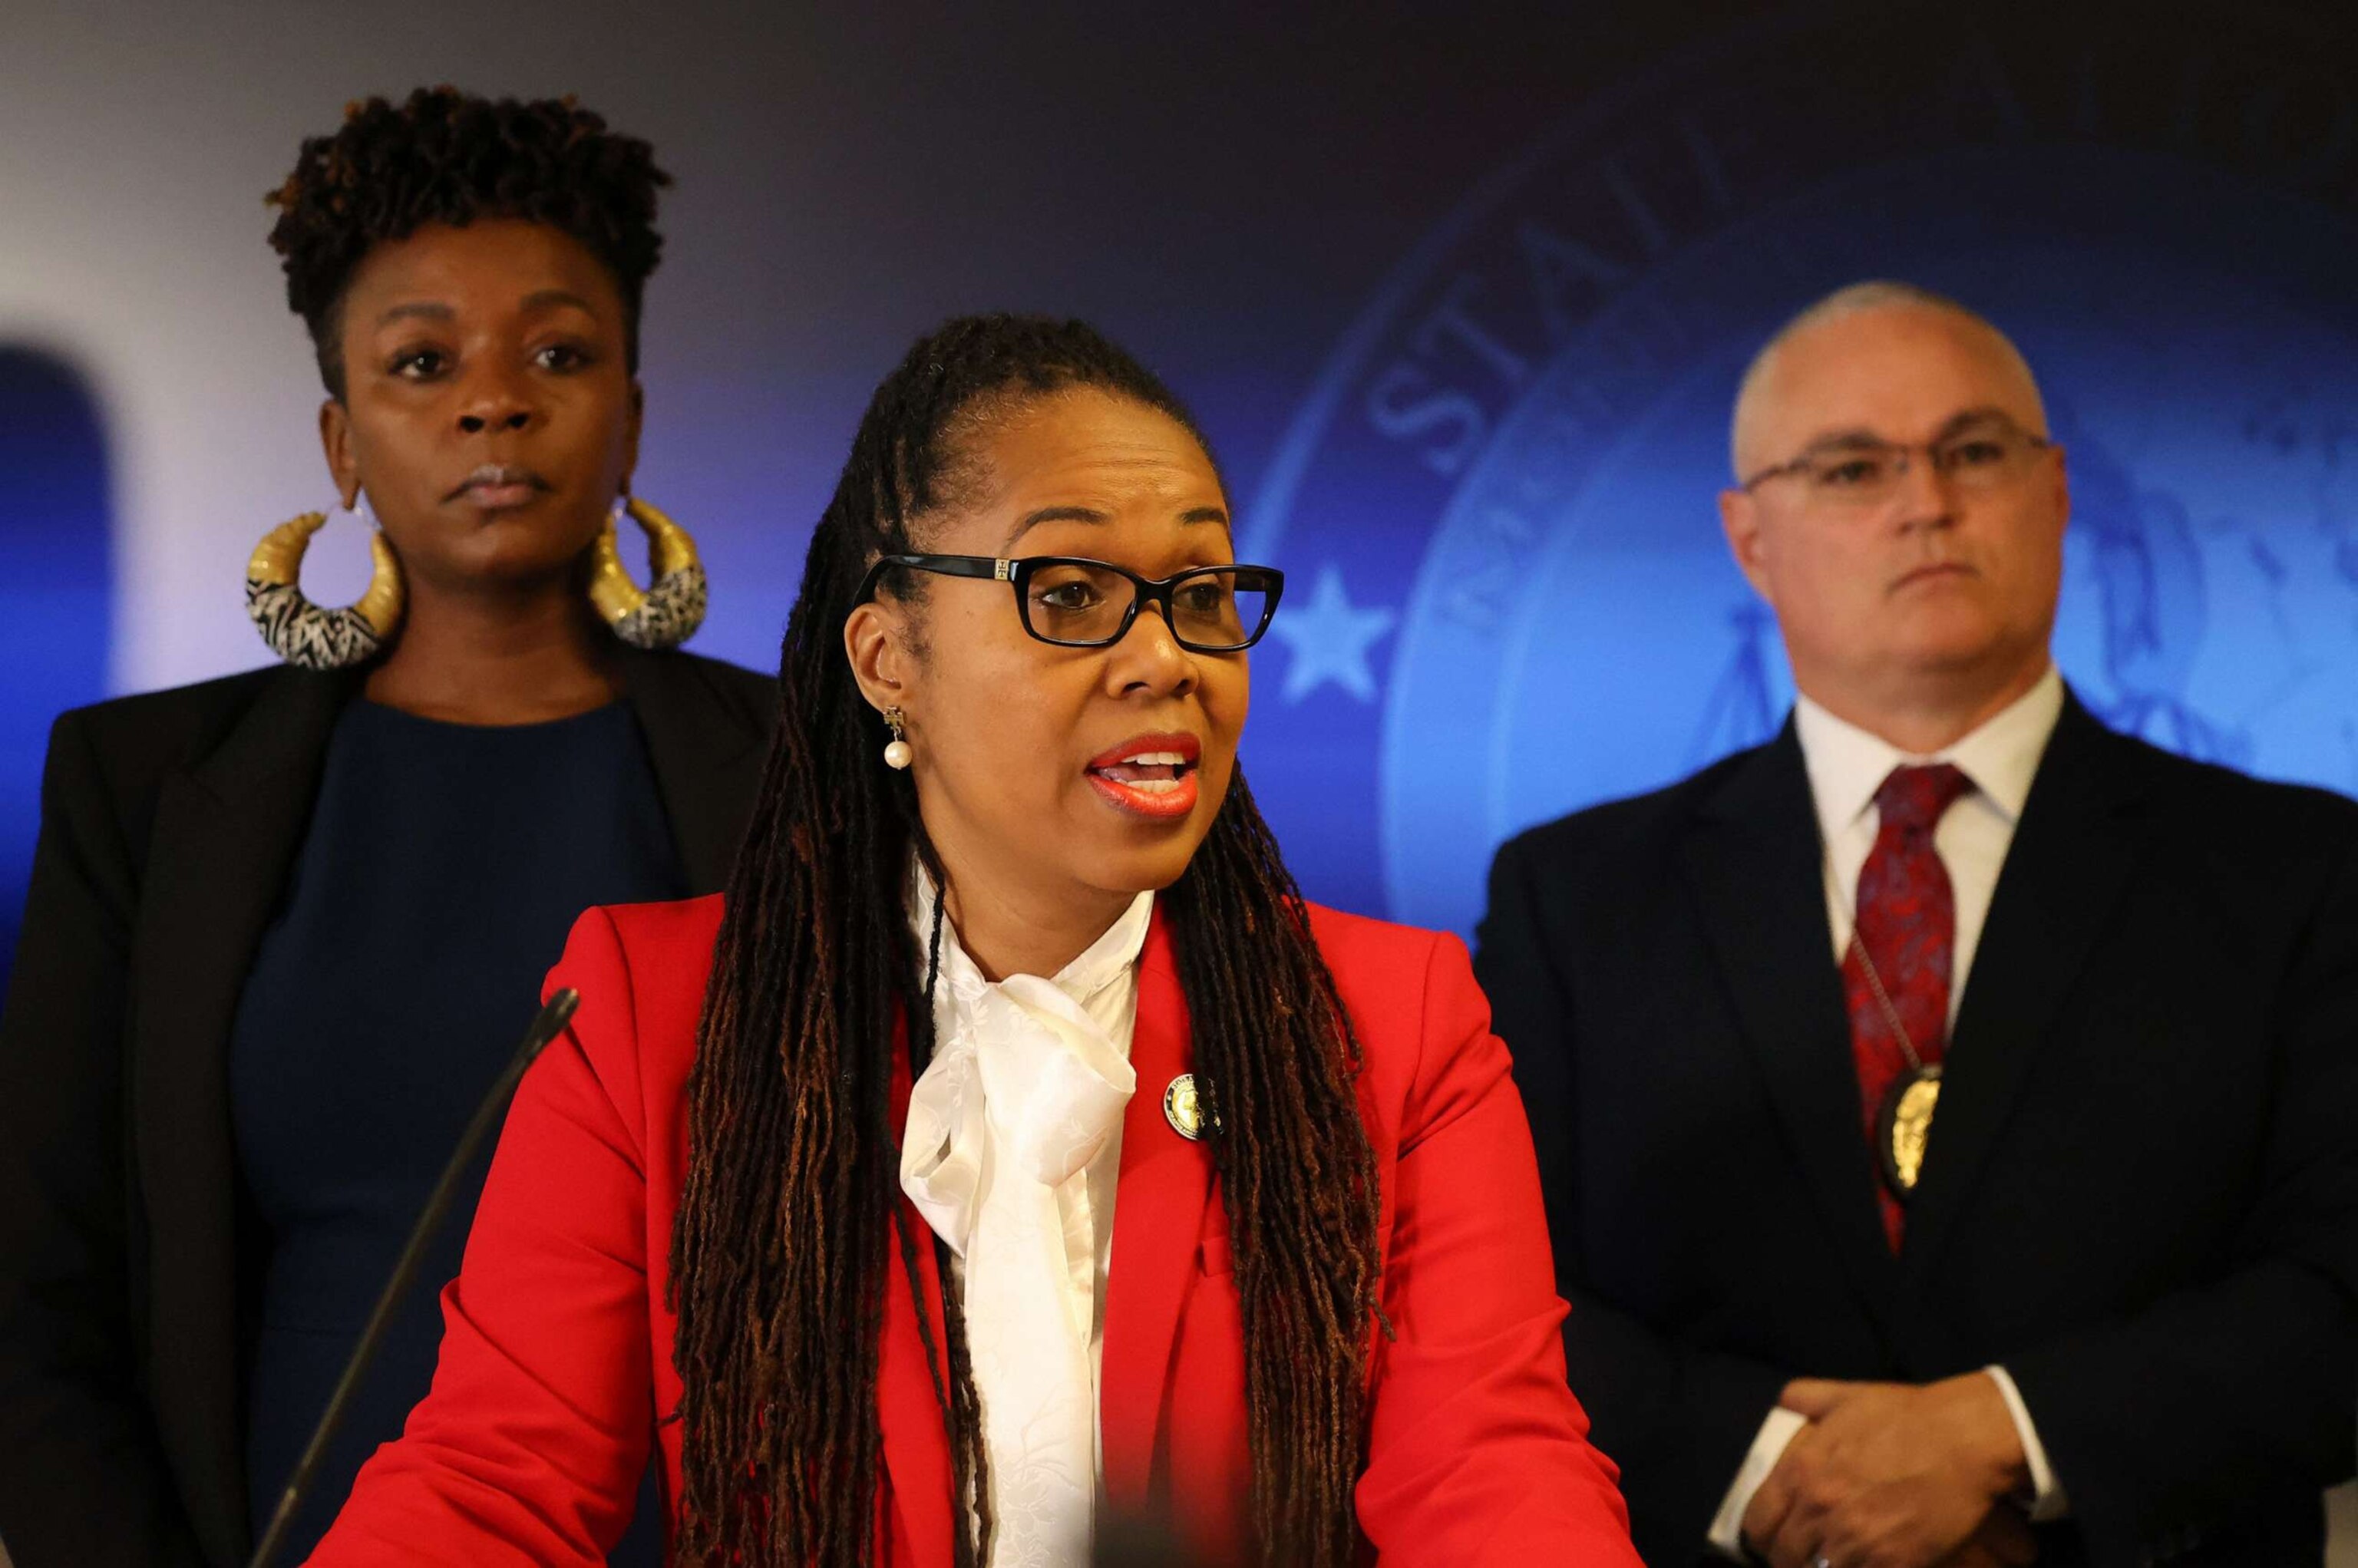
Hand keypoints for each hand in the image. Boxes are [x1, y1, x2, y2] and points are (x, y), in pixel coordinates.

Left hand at [1741, 1374, 2028, 1567]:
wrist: (1964, 1440)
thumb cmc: (1908, 1415)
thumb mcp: (1847, 1396)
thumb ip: (1806, 1397)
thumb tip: (1784, 1403)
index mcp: (1802, 1471)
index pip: (1758, 1522)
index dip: (1762, 1534)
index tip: (1774, 1538)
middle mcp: (1821, 1509)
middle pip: (1784, 1557)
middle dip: (1791, 1559)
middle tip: (1807, 1556)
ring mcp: (1857, 1540)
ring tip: (1845, 1558)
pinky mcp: (1895, 1563)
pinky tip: (1876, 1562)